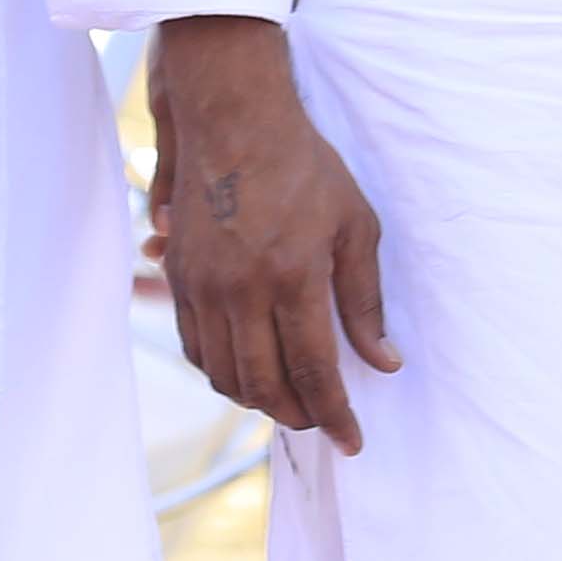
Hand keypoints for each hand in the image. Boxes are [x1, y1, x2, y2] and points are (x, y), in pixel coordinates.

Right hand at [146, 13, 396, 453]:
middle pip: (263, 384)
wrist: (234, 118)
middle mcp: (240, 288)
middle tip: (320, 420)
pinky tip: (246, 367)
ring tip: (287, 398)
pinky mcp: (179, 275)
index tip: (352, 442)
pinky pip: (194, 346)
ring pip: (223, 373)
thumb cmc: (304, 167)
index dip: (334, 414)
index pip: (313, 370)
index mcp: (292, 275)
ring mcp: (202, 284)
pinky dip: (221, 371)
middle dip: (296, 415)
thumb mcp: (355, 226)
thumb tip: (382, 363)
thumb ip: (365, 301)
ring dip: (257, 399)